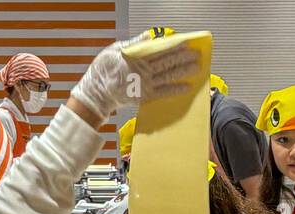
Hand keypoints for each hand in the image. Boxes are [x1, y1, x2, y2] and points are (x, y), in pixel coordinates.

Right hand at [72, 34, 199, 121]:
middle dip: (183, 58)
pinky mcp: (145, 96)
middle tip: (196, 55)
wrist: (97, 93)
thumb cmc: (103, 71)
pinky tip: (186, 87)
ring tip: (196, 68)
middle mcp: (144, 71)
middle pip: (167, 62)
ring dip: (183, 72)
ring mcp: (146, 84)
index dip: (174, 46)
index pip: (160, 50)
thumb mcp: (114, 50)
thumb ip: (133, 44)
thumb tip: (148, 37)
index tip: (186, 43)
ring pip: (168, 76)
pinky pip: (164, 93)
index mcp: (137, 57)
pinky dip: (175, 90)